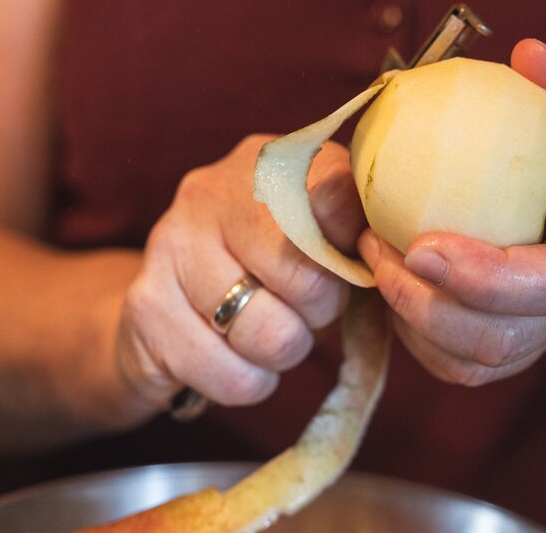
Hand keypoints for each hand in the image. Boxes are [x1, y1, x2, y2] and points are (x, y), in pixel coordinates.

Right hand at [115, 134, 362, 411]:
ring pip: (271, 333)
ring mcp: (171, 241)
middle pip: (309, 278)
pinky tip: (236, 360)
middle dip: (321, 314)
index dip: (356, 253)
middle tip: (304, 310)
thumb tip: (399, 255)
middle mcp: (213, 189)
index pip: (338, 198)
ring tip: (267, 332)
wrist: (171, 312)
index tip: (350, 271)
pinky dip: (250, 382)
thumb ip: (357, 234)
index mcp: (270, 162)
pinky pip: (231, 375)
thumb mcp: (321, 242)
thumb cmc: (267, 274)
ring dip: (284, 352)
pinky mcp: (145, 304)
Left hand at [358, 38, 545, 385]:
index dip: (488, 278)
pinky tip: (388, 284)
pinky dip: (412, 336)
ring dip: (409, 321)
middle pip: (500, 338)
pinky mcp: (506, 343)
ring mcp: (535, 333)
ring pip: (472, 362)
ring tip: (372, 260)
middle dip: (425, 304)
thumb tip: (530, 56)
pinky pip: (456, 365)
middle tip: (373, 247)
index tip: (421, 245)